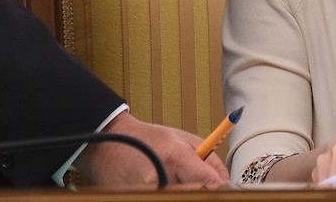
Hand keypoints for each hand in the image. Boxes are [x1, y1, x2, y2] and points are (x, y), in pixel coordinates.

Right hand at [75, 111, 227, 188]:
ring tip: (176, 178)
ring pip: (178, 195)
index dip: (218, 186)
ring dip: (183, 189)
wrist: (110, 143)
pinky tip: (165, 184)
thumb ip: (208, 158)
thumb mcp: (182, 138)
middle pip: (195, 193)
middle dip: (201, 189)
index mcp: (174, 156)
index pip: (209, 182)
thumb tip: (225, 180)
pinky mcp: (135, 197)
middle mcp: (159, 176)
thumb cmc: (148, 139)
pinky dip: (170, 190)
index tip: (222, 186)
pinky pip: (163, 196)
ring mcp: (145, 191)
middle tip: (201, 183)